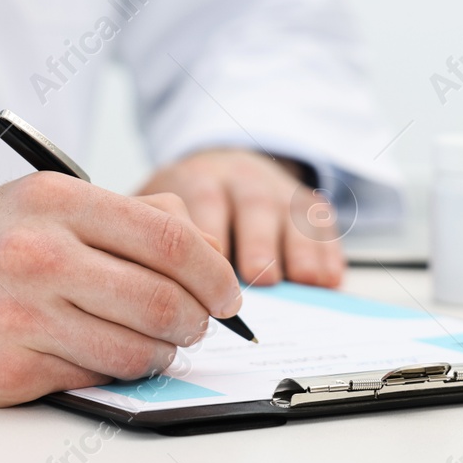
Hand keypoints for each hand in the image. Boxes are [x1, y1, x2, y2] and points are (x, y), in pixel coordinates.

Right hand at [0, 173, 242, 406]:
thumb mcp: (42, 201)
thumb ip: (122, 214)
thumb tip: (197, 242)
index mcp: (56, 202)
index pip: (169, 237)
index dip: (214, 271)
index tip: (228, 292)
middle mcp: (41, 254)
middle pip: (165, 299)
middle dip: (197, 320)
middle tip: (195, 323)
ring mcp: (24, 315)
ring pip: (139, 349)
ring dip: (160, 353)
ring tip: (148, 343)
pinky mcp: (11, 368)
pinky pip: (96, 378)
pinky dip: (112, 372)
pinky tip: (97, 355)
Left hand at [135, 148, 345, 287]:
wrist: (221, 165)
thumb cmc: (182, 202)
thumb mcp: (154, 206)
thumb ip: (145, 240)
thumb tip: (133, 297)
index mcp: (198, 181)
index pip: (203, 204)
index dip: (206, 243)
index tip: (206, 278)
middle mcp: (241, 181)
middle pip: (252, 208)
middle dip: (257, 243)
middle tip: (259, 278)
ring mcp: (278, 192)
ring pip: (292, 214)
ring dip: (300, 248)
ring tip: (304, 280)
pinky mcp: (307, 205)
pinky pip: (323, 224)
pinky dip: (328, 250)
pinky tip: (330, 278)